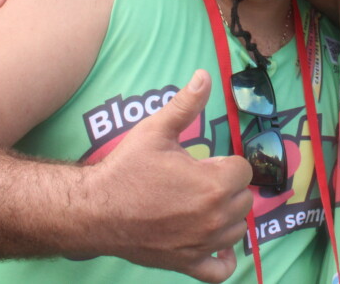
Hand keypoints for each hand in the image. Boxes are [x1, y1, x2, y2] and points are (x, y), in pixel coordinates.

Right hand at [85, 69, 253, 281]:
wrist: (95, 210)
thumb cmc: (126, 169)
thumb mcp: (156, 130)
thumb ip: (186, 104)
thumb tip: (205, 76)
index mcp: (212, 184)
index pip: (243, 169)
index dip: (224, 162)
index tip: (203, 161)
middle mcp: (214, 217)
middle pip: (243, 198)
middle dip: (226, 186)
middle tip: (198, 180)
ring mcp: (202, 243)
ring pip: (237, 230)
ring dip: (226, 216)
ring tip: (201, 204)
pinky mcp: (188, 263)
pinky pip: (221, 270)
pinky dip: (223, 259)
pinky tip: (214, 242)